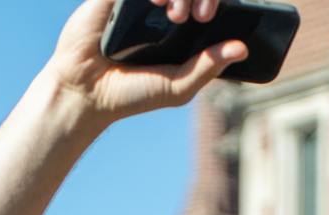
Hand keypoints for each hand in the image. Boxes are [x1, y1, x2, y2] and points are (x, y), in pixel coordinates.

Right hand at [45, 0, 245, 123]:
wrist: (86, 91)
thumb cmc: (132, 91)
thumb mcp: (178, 86)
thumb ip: (209, 67)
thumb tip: (242, 48)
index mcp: (181, 25)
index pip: (208, 1)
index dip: (218, 1)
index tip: (213, 19)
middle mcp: (161, 6)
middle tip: (202, 17)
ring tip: (177, 16)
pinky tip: (156, 2)